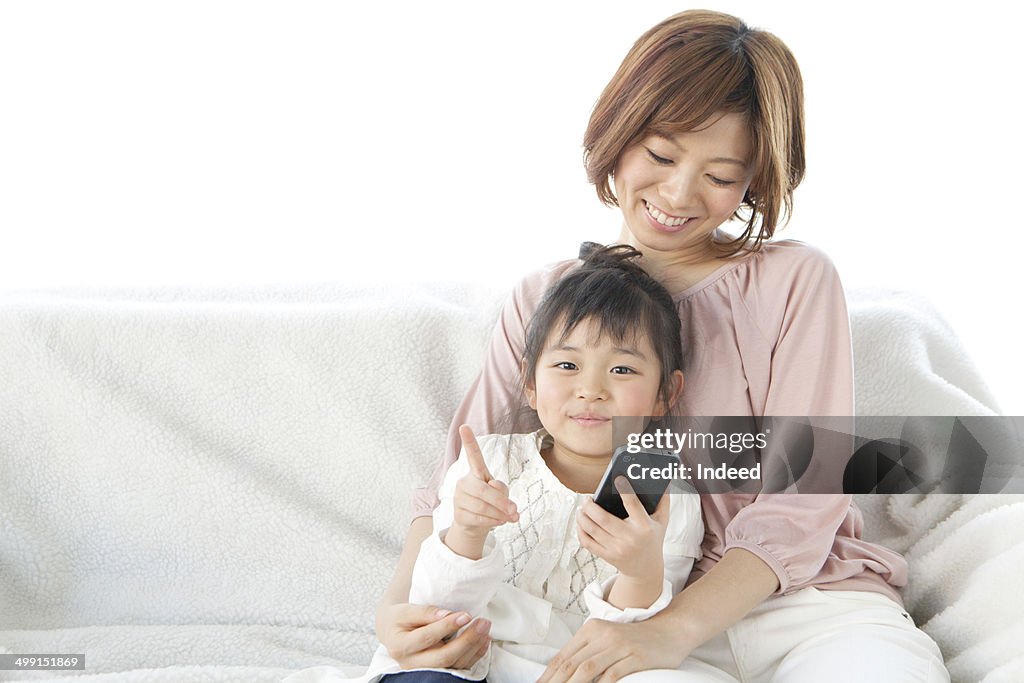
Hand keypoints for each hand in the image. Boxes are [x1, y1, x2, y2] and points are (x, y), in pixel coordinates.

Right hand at [376, 601, 491, 669]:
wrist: (393, 632)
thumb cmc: (400, 619)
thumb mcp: (406, 611)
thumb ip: (425, 612)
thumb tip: (447, 614)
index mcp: (400, 646)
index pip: (427, 637)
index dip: (447, 626)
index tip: (466, 615)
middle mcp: (411, 663)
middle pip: (443, 657)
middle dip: (466, 640)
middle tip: (482, 622)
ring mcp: (425, 672)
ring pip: (453, 665)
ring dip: (473, 647)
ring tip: (485, 628)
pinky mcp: (437, 673)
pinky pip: (459, 667)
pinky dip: (474, 655)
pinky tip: (484, 641)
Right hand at [447, 425, 518, 554]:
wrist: (475, 524)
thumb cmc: (491, 502)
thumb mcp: (501, 492)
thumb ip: (501, 489)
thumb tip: (497, 496)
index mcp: (476, 472)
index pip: (473, 456)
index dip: (468, 442)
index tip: (464, 426)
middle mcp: (464, 482)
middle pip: (484, 490)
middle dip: (501, 502)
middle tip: (515, 510)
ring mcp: (459, 498)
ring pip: (482, 506)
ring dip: (500, 514)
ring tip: (511, 517)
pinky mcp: (458, 514)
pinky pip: (479, 518)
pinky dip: (493, 521)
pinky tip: (500, 521)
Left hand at [538, 616, 689, 682]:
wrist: (671, 629)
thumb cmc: (637, 639)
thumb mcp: (608, 640)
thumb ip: (588, 652)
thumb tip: (565, 673)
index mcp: (591, 629)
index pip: (562, 657)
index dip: (547, 676)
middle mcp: (602, 634)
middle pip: (571, 665)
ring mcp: (619, 645)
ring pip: (587, 669)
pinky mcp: (635, 656)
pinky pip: (613, 674)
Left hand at [576, 477, 667, 579]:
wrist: (646, 569)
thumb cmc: (653, 539)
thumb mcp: (662, 522)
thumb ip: (663, 501)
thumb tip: (663, 481)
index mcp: (644, 527)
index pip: (633, 505)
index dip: (625, 491)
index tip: (618, 479)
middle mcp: (630, 538)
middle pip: (603, 518)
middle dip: (590, 505)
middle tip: (586, 498)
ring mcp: (617, 549)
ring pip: (592, 529)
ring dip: (582, 516)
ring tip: (581, 508)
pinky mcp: (607, 556)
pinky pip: (587, 542)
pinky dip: (580, 530)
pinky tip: (581, 522)